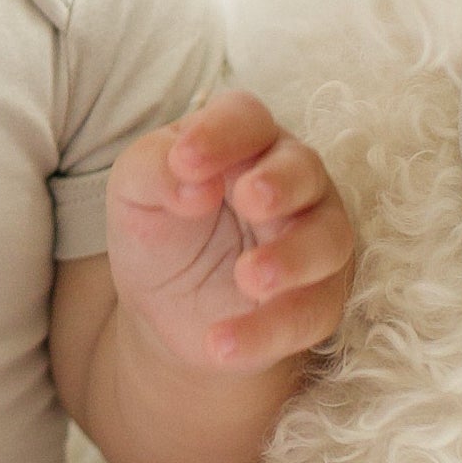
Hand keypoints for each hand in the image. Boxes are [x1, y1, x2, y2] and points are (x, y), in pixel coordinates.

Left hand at [104, 90, 354, 377]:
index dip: (221, 134)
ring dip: (292, 258)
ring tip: (248, 278)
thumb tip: (192, 185)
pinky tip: (222, 344)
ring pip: (327, 240)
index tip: (185, 160)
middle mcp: (292, 182)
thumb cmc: (159, 232)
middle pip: (304, 169)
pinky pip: (309, 314)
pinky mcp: (318, 300)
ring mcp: (314, 240)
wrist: (166, 311)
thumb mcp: (134, 193)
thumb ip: (153, 169)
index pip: (246, 119)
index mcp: (244, 142)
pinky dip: (269, 330)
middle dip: (281, 183)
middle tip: (250, 200)